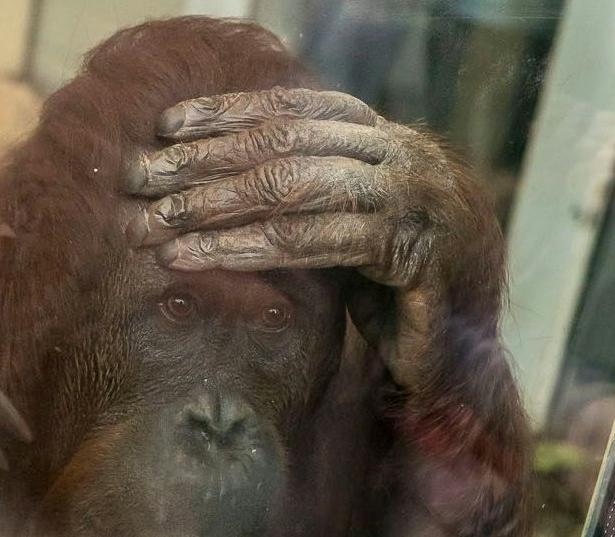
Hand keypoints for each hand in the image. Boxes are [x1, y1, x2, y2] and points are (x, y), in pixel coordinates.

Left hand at [125, 87, 499, 387]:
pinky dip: (250, 247)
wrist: (474, 347)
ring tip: (156, 224)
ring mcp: (410, 200)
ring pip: (294, 185)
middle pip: (284, 143)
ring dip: (214, 203)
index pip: (295, 110)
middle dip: (204, 160)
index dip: (228, 113)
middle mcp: (401, 157)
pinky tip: (201, 257)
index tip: (164, 127)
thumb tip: (219, 177)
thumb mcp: (354, 227)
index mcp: (385, 141)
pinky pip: (316, 241)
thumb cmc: (404, 289)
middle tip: (139, 180)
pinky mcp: (410, 253)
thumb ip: (310, 195)